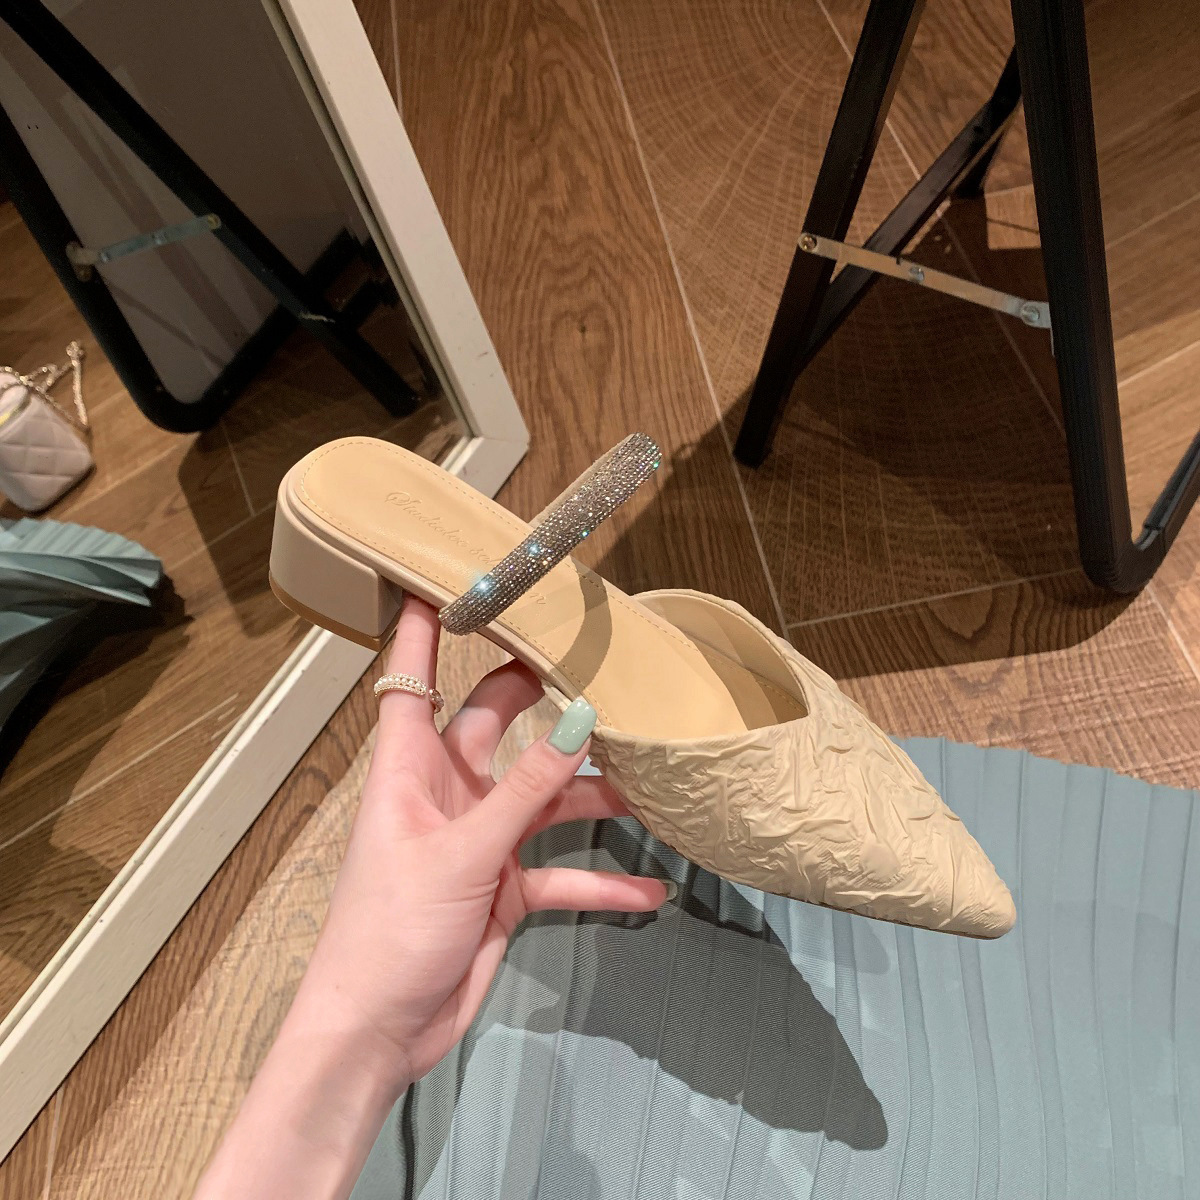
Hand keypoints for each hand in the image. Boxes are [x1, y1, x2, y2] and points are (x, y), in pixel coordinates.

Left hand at [294, 596, 669, 1083]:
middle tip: (593, 659)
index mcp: (411, 768)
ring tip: (652, 778)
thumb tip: (579, 720)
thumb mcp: (463, 852)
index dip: (421, 629)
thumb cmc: (388, 931)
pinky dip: (601, 882)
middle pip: (497, 723)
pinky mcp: (503, 890)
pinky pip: (562, 875)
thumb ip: (525, 789)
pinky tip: (649, 887)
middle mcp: (448, 792)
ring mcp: (479, 840)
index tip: (439, 577)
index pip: (413, 678)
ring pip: (544, 798)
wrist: (378, 1033)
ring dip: (593, 794)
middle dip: (542, 695)